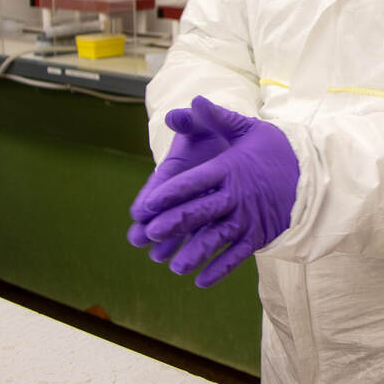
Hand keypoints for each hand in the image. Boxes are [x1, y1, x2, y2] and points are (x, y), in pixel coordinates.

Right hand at [127, 96, 231, 259]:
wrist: (246, 149)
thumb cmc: (220, 134)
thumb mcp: (210, 124)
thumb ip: (195, 119)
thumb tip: (176, 114)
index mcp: (180, 165)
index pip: (163, 181)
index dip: (152, 195)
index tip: (139, 211)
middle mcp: (187, 189)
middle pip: (168, 209)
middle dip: (152, 224)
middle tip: (138, 239)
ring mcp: (203, 206)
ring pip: (185, 227)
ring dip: (171, 242)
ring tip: (159, 258)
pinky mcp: (221, 219)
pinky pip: (211, 237)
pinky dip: (202, 252)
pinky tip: (196, 269)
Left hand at [130, 101, 298, 287]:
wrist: (316, 174)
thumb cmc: (277, 150)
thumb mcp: (249, 129)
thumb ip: (218, 118)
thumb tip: (192, 101)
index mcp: (229, 169)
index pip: (193, 182)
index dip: (168, 194)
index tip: (147, 205)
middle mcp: (237, 196)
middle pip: (200, 212)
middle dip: (174, 224)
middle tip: (151, 234)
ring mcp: (248, 219)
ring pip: (216, 239)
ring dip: (194, 254)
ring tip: (174, 266)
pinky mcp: (260, 236)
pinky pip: (237, 256)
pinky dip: (219, 270)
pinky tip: (201, 281)